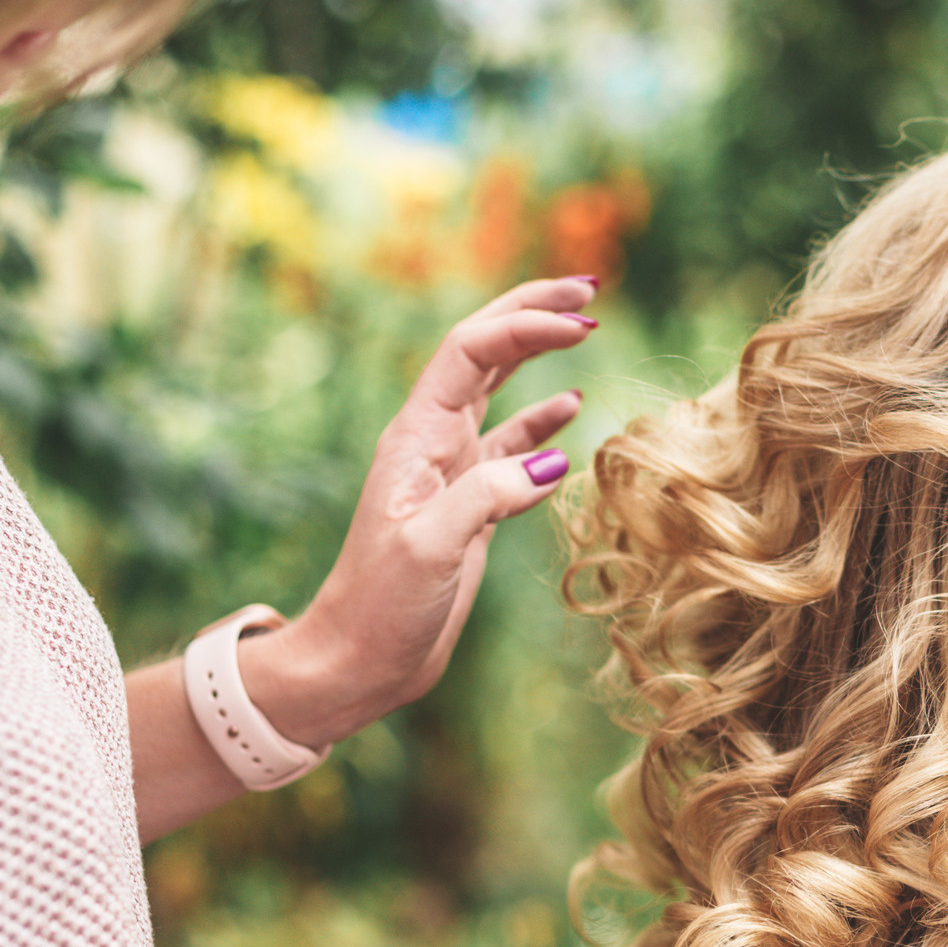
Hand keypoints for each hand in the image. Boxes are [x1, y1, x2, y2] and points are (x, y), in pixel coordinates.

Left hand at [243, 277, 599, 746]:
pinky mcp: (471, 505)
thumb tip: (553, 457)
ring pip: (499, 390)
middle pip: (483, 351)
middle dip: (531, 312)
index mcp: (417, 437)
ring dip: (538, 353)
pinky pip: (512, 445)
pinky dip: (543, 420)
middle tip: (588, 287)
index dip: (525, 326)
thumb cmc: (381, 606)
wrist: (360, 658)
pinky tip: (573, 408)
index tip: (584, 323)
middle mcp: (433, 441)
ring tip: (584, 324)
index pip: (473, 353)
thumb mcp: (432, 548)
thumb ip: (488, 496)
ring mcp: (453, 471)